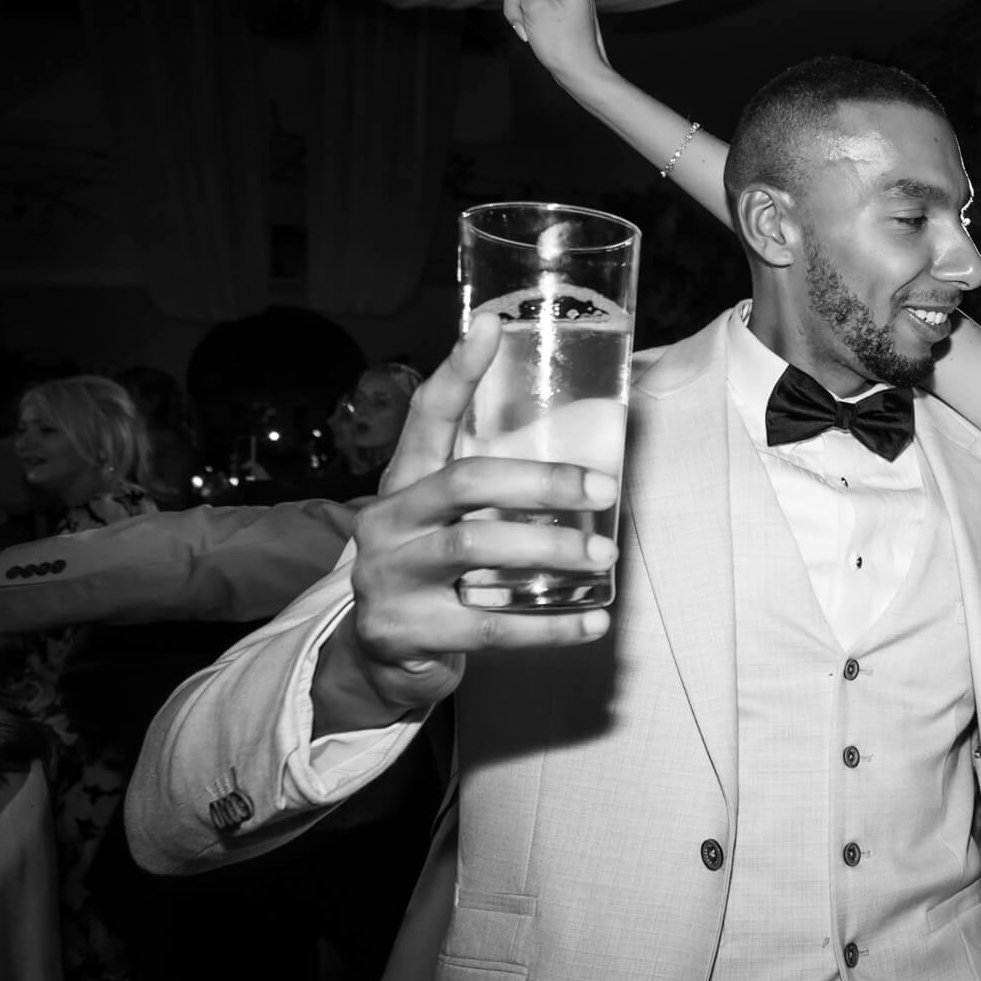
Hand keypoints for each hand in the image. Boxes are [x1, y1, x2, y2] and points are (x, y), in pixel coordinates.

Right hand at [314, 315, 618, 729]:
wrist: (378, 656)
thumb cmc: (435, 574)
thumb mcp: (448, 522)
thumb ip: (493, 493)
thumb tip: (590, 461)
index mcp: (403, 483)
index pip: (428, 415)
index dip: (459, 370)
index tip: (494, 324)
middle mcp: (388, 521)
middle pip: (465, 482)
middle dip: (540, 482)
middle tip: (602, 488)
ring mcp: (390, 576)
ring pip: (475, 550)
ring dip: (549, 550)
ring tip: (602, 554)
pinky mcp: (407, 631)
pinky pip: (489, 627)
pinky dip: (548, 628)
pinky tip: (591, 623)